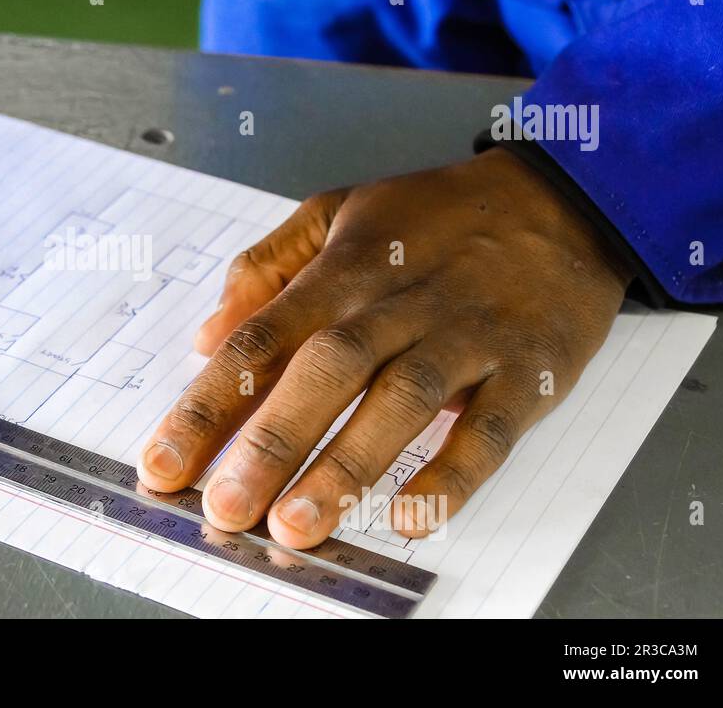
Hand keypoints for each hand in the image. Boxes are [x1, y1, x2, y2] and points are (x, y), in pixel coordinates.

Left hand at [137, 147, 631, 547]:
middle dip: (268, 443)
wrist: (561, 198)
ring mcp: (465, 335)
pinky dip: (456, 472)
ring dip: (347, 465)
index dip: (206, 404)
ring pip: (401, 401)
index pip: (260, 341)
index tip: (162, 463)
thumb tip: (206, 333)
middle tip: (224, 508)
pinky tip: (414, 516)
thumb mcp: (338, 212)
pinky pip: (492, 426)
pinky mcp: (529, 368)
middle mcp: (397, 303)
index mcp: (343, 271)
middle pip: (324, 371)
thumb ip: (265, 267)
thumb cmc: (435, 217)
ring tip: (298, 524)